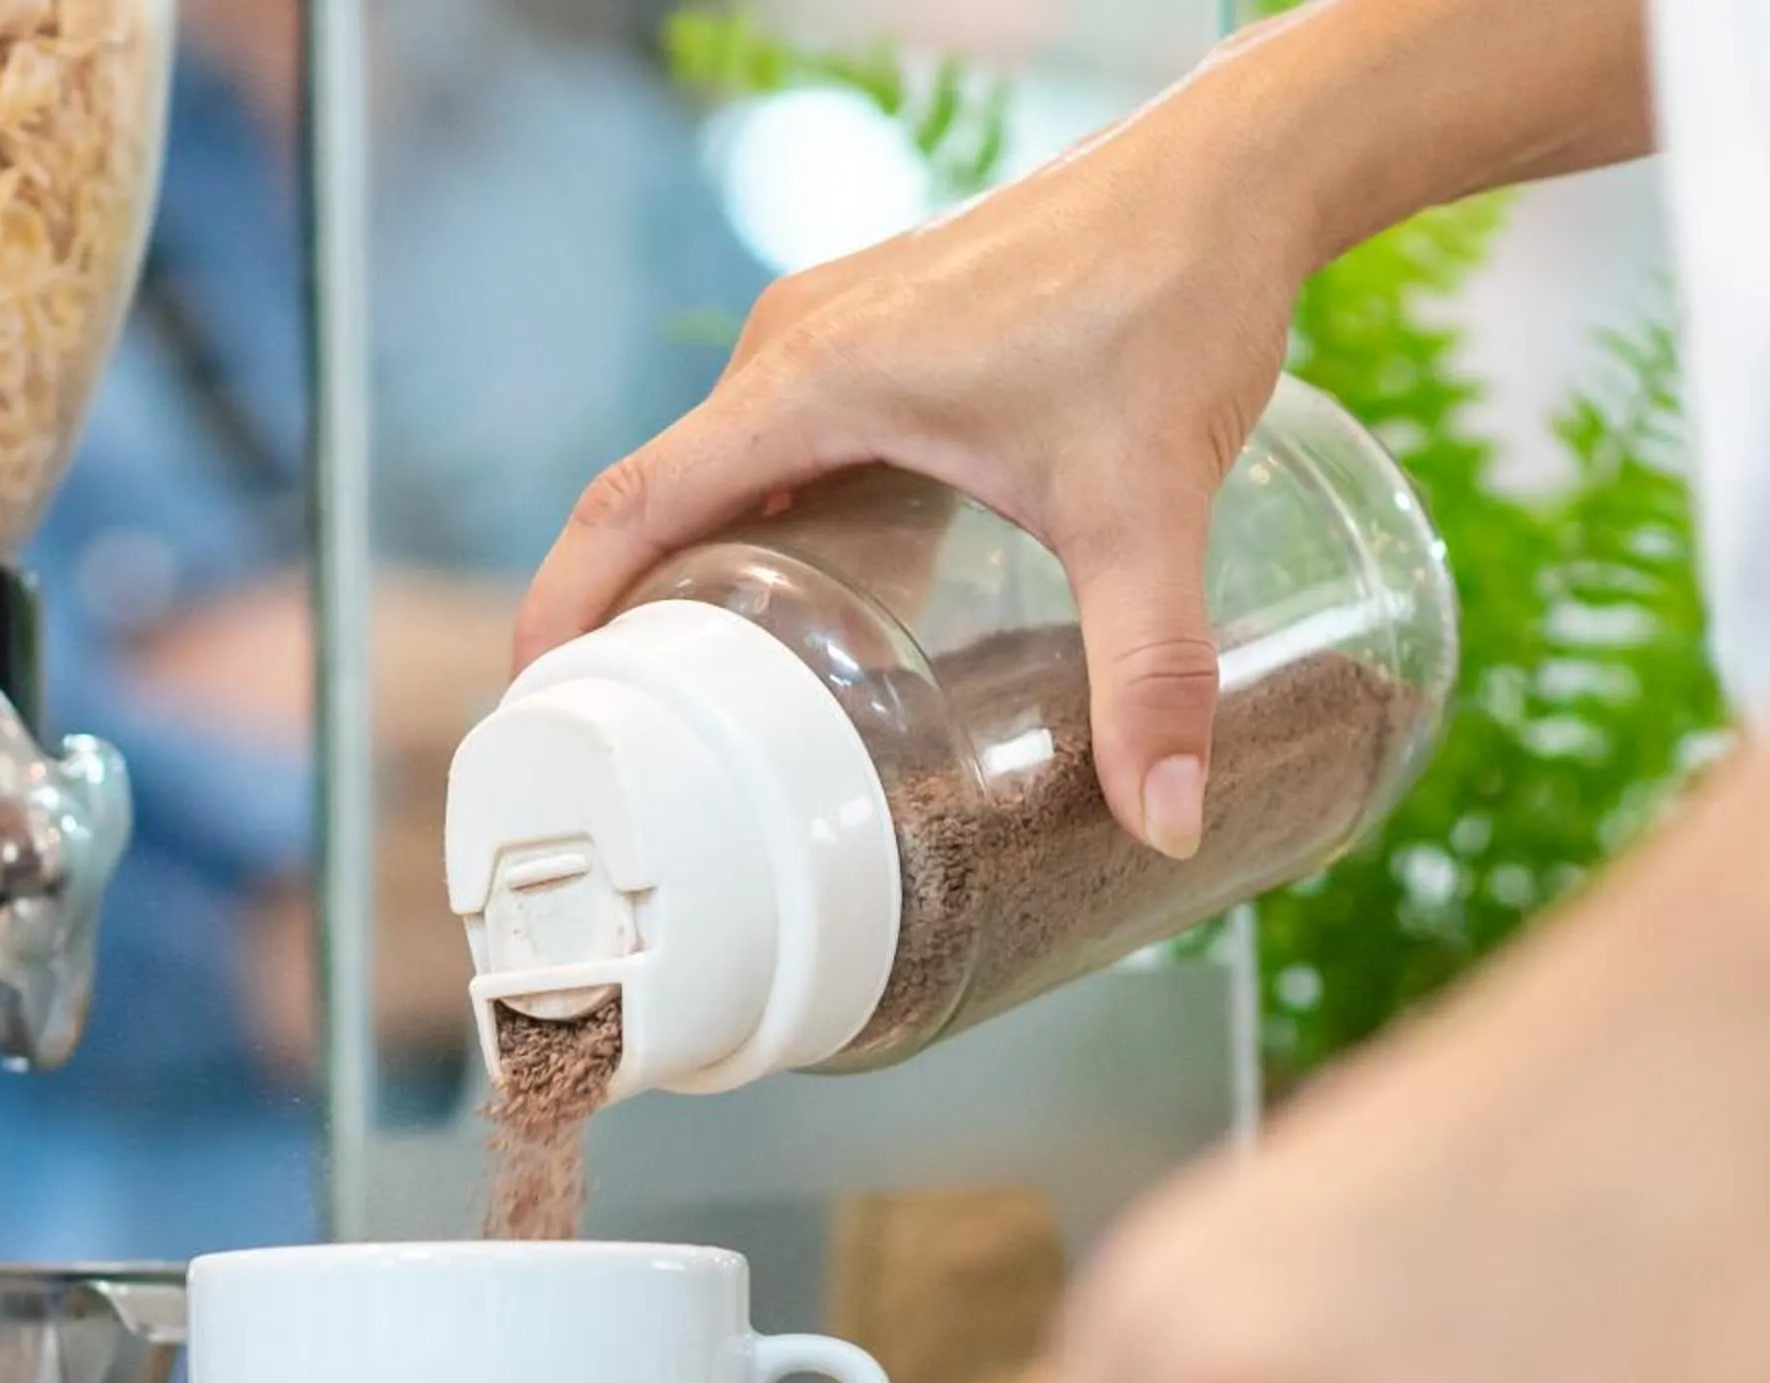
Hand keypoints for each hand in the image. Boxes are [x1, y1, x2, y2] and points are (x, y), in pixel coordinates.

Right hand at [515, 54, 1319, 858]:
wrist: (1234, 173)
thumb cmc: (1172, 297)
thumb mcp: (1148, 506)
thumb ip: (1151, 668)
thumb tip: (1163, 822)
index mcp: (811, 380)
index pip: (632, 503)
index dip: (564, 608)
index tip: (534, 707)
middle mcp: (799, 346)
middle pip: (669, 497)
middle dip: (637, 619)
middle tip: (639, 750)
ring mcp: (839, 329)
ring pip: (734, 469)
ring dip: (711, 570)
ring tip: (720, 698)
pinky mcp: (888, 330)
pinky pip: (788, 439)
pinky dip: (777, 521)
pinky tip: (828, 597)